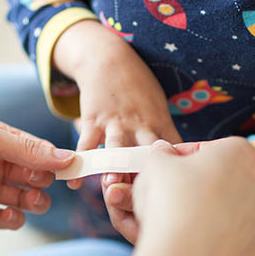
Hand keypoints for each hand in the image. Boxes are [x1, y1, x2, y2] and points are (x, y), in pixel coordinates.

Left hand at [0, 114, 74, 228]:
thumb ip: (26, 149)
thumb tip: (67, 158)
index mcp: (1, 141)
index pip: (39, 152)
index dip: (58, 160)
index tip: (76, 169)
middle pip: (35, 176)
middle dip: (47, 181)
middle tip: (46, 183)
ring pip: (23, 199)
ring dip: (35, 201)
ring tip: (33, 201)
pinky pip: (2, 219)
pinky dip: (13, 220)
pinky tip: (12, 215)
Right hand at [52, 20, 181, 190]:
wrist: (109, 61)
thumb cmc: (139, 90)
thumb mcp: (160, 109)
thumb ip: (167, 138)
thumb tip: (180, 165)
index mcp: (161, 126)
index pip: (173, 152)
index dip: (177, 171)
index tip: (180, 190)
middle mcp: (140, 127)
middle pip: (146, 155)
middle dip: (147, 174)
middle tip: (148, 195)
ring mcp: (115, 125)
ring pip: (116, 149)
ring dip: (114, 167)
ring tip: (111, 185)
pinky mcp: (93, 122)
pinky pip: (85, 145)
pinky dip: (80, 163)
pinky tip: (74, 182)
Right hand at [98, 138, 254, 255]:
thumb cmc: (170, 205)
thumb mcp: (155, 164)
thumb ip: (161, 153)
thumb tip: (162, 153)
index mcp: (242, 155)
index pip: (211, 149)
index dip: (184, 156)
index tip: (168, 165)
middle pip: (225, 180)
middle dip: (200, 185)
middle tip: (171, 193)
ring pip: (230, 213)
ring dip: (208, 214)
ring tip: (178, 221)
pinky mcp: (252, 254)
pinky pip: (229, 243)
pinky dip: (212, 242)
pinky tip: (189, 243)